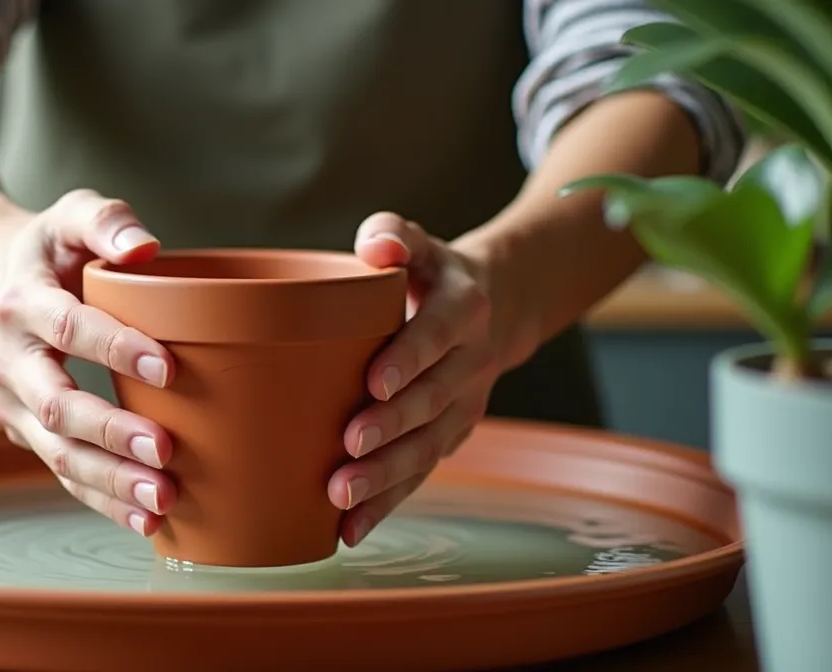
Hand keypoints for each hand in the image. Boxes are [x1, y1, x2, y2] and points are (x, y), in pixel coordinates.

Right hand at [0, 189, 177, 536]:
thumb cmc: (50, 248)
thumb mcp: (72, 214)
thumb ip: (107, 221)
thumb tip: (145, 248)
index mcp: (22, 302)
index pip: (70, 329)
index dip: (117, 349)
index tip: (169, 367)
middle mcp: (9, 359)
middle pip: (57, 405)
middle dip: (110, 432)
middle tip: (165, 450)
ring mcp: (13, 404)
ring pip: (57, 451)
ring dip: (109, 480)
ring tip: (161, 500)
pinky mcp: (26, 432)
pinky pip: (63, 472)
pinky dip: (102, 500)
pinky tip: (146, 520)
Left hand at [329, 212, 500, 546]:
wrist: (489, 306)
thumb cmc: (426, 273)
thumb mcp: (417, 243)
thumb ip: (393, 236)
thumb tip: (377, 246)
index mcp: (463, 308)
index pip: (438, 334)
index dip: (409, 358)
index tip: (374, 381)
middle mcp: (470, 362)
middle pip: (432, 400)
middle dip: (391, 428)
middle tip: (348, 449)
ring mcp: (463, 406)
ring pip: (428, 447)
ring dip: (386, 478)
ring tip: (342, 500)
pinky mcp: (448, 437)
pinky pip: (419, 474)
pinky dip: (386, 504)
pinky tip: (350, 530)